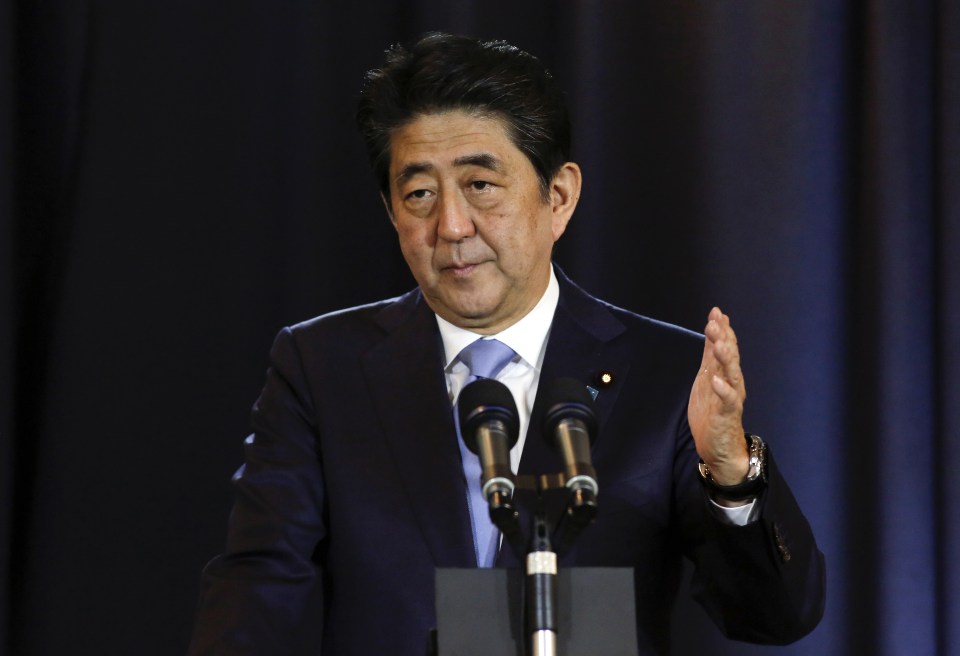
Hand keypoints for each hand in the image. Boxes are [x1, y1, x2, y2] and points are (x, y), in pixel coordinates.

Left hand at [687, 307, 748, 485]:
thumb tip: (713, 328)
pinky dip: (723, 390)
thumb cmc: (712, 411)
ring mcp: (731, 398)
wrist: (718, 447)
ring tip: (720, 345)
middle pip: (729, 358)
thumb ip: (710, 356)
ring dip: (727, 360)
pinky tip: (717, 380)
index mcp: (725, 374)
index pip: (725, 347)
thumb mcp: (707, 378)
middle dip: (723, 339)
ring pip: (732, 376)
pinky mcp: (727, 415)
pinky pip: (728, 401)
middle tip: (715, 323)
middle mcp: (732, 383)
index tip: (716, 312)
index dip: (721, 330)